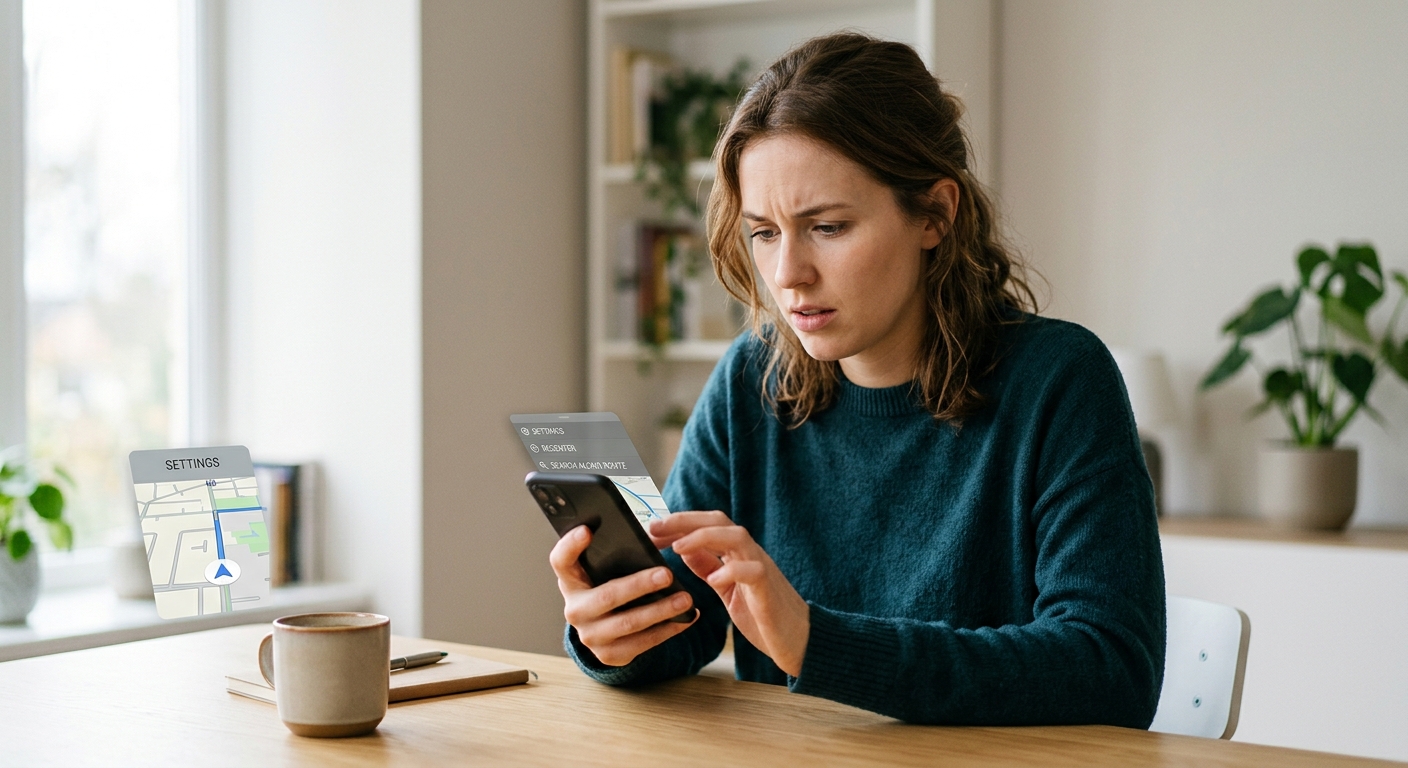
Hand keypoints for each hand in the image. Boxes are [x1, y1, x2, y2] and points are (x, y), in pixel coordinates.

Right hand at [549, 525, 695, 666]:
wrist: (602, 629)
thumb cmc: (607, 587)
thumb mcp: (602, 571)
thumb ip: (614, 554)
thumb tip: (651, 535)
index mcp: (571, 581)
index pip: (560, 561)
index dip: (570, 546)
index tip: (587, 530)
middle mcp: (575, 610)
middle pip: (606, 596)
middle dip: (639, 585)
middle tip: (666, 574)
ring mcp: (590, 636)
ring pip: (628, 623)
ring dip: (661, 610)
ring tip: (685, 599)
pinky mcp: (609, 655)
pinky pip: (642, 643)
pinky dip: (668, 630)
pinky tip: (686, 618)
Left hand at [649, 512, 809, 676]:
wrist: (798, 640)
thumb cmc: (762, 614)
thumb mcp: (727, 588)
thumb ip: (709, 566)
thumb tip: (684, 549)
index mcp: (737, 553)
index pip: (708, 524)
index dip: (679, 523)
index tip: (651, 527)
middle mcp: (749, 553)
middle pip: (719, 521)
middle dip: (685, 520)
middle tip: (655, 526)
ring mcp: (761, 568)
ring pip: (737, 536)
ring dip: (704, 537)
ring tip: (678, 546)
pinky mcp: (768, 589)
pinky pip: (753, 571)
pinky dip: (732, 571)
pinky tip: (713, 579)